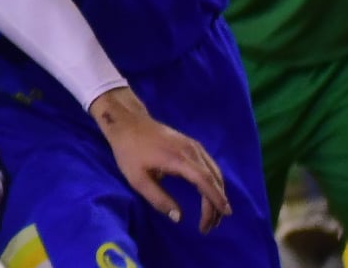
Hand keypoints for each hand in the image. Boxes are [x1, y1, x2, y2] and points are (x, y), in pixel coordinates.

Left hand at [91, 88, 228, 229]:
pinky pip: (210, 164)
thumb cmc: (129, 151)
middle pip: (213, 178)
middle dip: (217, 203)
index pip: (204, 181)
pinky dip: (214, 181)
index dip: (215, 200)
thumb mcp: (137, 179)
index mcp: (178, 158)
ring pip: (214, 171)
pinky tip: (211, 193)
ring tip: (214, 214)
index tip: (220, 218)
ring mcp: (193, 145)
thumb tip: (178, 218)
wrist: (127, 122)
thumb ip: (158, 199)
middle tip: (211, 225)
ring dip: (218, 193)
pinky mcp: (191, 144)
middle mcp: (191, 150)